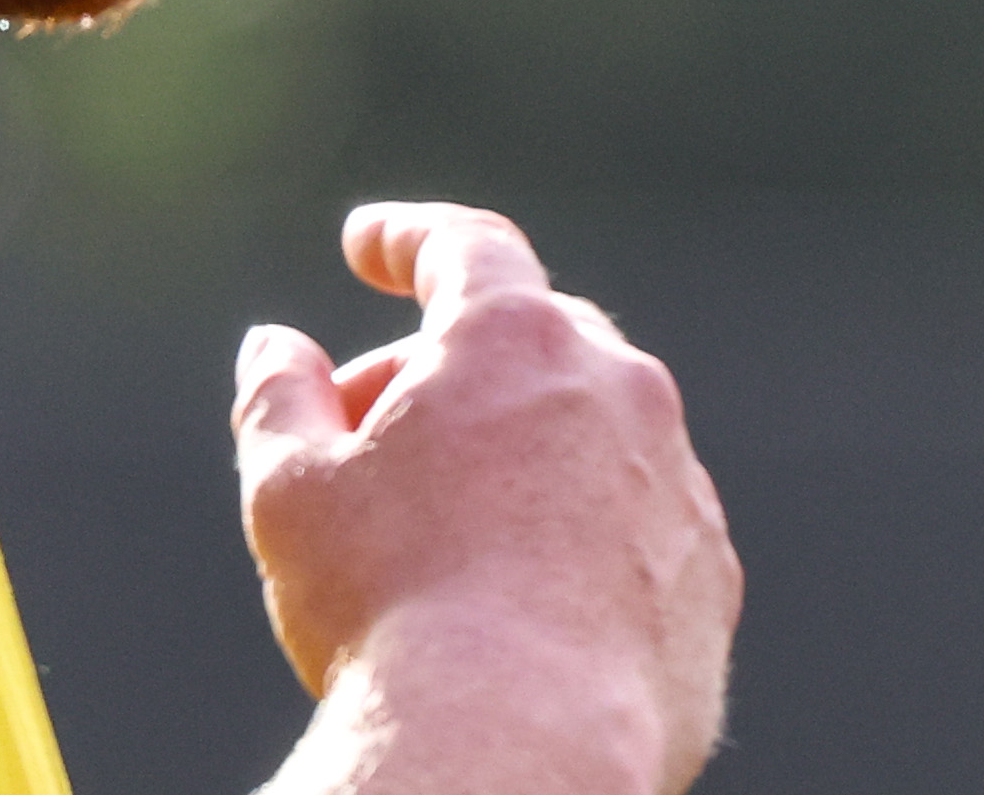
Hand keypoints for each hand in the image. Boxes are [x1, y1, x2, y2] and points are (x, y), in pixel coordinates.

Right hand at [232, 202, 740, 794]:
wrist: (518, 748)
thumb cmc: (391, 611)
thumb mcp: (291, 491)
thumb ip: (278, 396)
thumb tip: (274, 347)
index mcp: (514, 340)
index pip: (463, 248)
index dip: (406, 239)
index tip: (368, 245)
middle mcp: (618, 388)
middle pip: (529, 341)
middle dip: (445, 369)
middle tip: (369, 431)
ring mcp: (678, 483)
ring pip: (594, 435)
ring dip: (521, 456)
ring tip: (442, 534)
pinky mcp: (709, 577)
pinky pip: (641, 527)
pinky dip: (584, 536)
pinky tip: (522, 602)